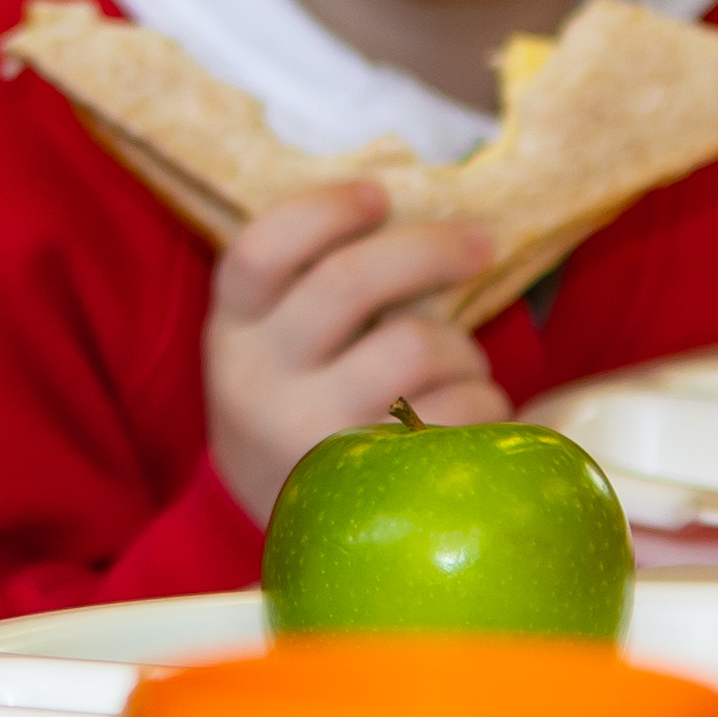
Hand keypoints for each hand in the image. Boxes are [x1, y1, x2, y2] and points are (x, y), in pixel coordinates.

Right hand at [201, 181, 507, 520]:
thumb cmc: (296, 402)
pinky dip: (483, 401)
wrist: (273, 520)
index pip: (260, 250)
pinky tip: (473, 410)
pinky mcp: (367, 482)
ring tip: (463, 363)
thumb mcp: (272, 342)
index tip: (378, 196)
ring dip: (461, 346)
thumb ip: (314, 286)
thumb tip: (422, 218)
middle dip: (430, 249)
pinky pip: (454, 415)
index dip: (324, 210)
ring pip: (413, 347)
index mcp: (234, 329)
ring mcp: (310, 433)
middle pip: (349, 282)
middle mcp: (260, 380)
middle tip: (478, 243)